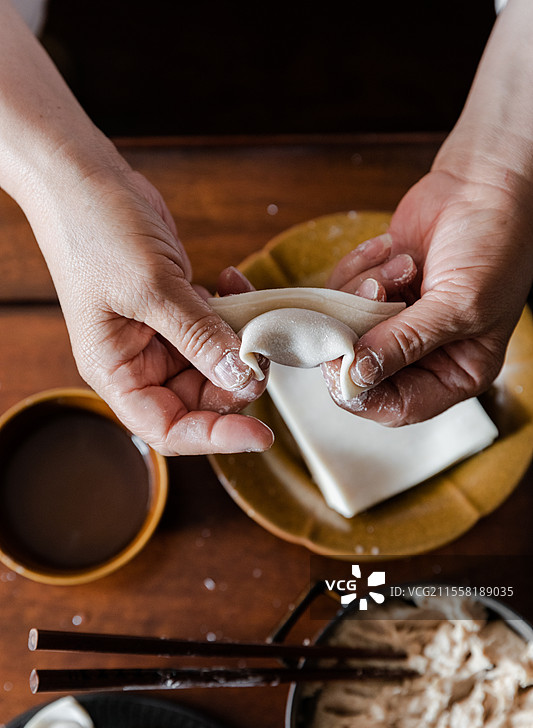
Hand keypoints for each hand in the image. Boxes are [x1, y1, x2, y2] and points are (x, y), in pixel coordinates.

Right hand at [33, 165, 272, 455]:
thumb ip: (198, 336)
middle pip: (199, 402)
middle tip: (261, 352)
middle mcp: (139, 362)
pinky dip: (235, 313)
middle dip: (236, 383)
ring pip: (216, 366)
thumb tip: (242, 378)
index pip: (168, 428)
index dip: (214, 439)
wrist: (86, 177)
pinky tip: (233, 283)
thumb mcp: (150, 288)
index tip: (260, 433)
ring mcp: (161, 336)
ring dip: (241, 345)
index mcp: (117, 372)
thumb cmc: (94, 230)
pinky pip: (217, 330)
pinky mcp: (180, 310)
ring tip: (250, 310)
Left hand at [324, 168, 532, 424]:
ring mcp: (397, 321)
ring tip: (402, 264)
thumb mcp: (458, 303)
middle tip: (372, 295)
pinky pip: (342, 294)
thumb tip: (356, 375)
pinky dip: (359, 270)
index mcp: (456, 371)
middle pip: (362, 369)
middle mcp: (424, 353)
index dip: (361, 391)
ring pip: (346, 328)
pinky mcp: (377, 290)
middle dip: (359, 330)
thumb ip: (405, 342)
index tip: (342, 362)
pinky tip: (392, 250)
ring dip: (363, 291)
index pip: (396, 407)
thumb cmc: (494, 244)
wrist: (486, 182)